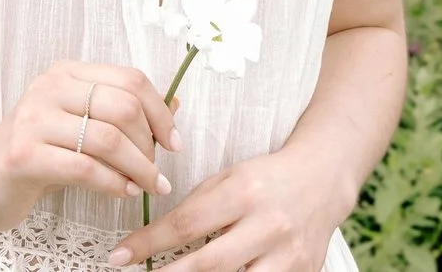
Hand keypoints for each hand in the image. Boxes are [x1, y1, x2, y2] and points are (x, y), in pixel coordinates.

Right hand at [0, 60, 181, 230]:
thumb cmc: (35, 152)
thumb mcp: (79, 124)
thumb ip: (121, 113)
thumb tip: (176, 103)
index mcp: (66, 73)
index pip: (130, 79)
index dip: (161, 112)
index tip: (174, 143)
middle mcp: (49, 88)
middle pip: (123, 106)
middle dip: (151, 145)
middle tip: (157, 173)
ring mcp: (33, 119)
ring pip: (108, 138)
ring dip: (139, 169)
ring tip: (148, 187)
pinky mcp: (23, 155)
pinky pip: (85, 168)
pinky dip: (113, 184)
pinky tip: (123, 193)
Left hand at [105, 148, 338, 270]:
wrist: (321, 181)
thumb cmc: (265, 178)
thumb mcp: (227, 179)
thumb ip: (196, 207)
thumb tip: (155, 238)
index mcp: (244, 193)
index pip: (187, 224)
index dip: (149, 242)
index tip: (121, 255)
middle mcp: (268, 225)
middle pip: (210, 264)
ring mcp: (288, 255)